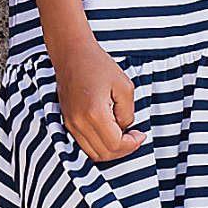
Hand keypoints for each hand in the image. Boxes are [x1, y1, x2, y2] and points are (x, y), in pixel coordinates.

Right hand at [53, 36, 143, 163]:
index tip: (140, 134)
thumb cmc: (98, 65)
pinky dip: (99, 145)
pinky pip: (84, 145)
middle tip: (134, 137)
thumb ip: (127, 113)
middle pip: (104, 154)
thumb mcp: (124, 86)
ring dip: (111, 150)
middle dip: (123, 150)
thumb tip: (124, 129)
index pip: (115, 144)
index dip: (132, 144)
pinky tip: (109, 132)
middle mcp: (79, 122)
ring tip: (123, 136)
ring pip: (93, 154)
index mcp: (94, 113)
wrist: (72, 54)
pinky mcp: (67, 122)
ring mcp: (70, 123)